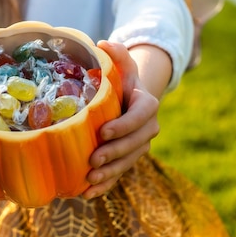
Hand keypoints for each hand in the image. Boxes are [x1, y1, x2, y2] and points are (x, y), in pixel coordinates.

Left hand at [83, 41, 159, 199]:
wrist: (128, 97)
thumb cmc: (121, 78)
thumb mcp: (121, 63)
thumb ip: (116, 52)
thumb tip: (102, 43)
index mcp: (147, 103)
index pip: (140, 116)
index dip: (124, 126)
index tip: (103, 131)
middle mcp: (148, 127)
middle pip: (135, 144)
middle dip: (115, 154)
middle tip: (93, 160)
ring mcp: (139, 145)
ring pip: (128, 162)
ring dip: (110, 173)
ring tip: (89, 180)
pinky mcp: (128, 158)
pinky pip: (120, 173)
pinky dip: (105, 185)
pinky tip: (88, 193)